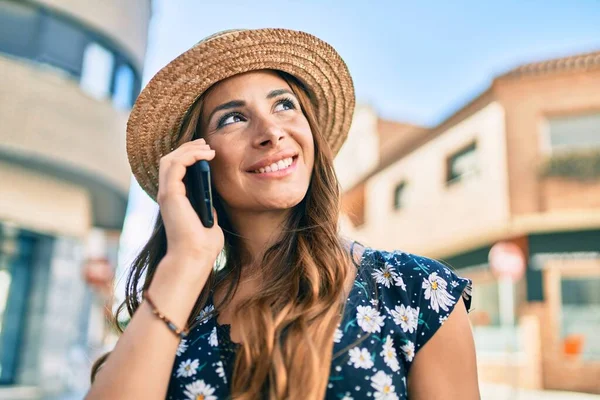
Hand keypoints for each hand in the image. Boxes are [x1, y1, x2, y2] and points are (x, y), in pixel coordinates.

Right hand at [156, 138, 223, 275]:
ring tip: (207, 147)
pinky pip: (175, 165)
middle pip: (170, 160)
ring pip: (170, 159)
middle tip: (206, 143)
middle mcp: (168, 195)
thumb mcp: (208, 220)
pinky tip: (206, 155)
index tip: (206, 151)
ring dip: (189, 149)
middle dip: (188, 148)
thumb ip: (205, 207)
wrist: (195, 257)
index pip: (175, 170)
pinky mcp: (170, 195)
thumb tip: (210, 197)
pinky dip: (190, 156)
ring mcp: (167, 194)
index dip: (189, 156)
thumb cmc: (203, 245)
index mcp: (175, 200)